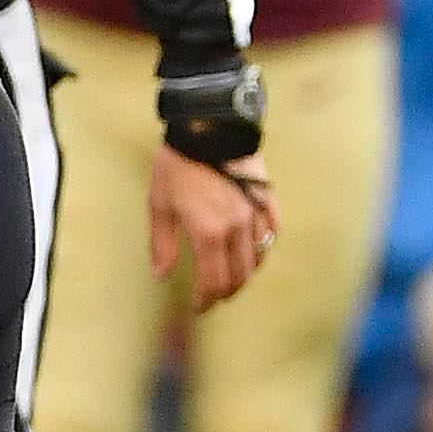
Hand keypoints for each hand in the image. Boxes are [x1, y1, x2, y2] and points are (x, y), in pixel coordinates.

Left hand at [149, 145, 277, 310]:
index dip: (206, 301)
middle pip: (239, 275)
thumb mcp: (160, 204)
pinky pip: (272, 230)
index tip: (198, 307)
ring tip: (232, 276)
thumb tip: (161, 276)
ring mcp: (255, 211)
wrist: (208, 124)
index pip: (213, 282)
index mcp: (208, 233)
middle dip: (226, 292)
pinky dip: (265, 246)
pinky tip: (255, 249)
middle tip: (213, 297)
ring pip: (258, 257)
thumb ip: (163, 244)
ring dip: (245, 273)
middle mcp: (236, 227)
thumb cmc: (177, 164)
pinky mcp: (266, 196)